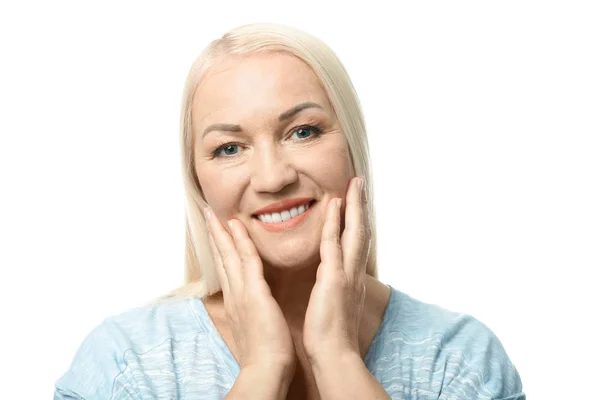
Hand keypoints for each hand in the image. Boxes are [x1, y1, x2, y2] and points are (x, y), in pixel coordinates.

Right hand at [204, 208, 295, 375]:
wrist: (266, 369)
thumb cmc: (266, 353)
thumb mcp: (256, 328)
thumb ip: (253, 313)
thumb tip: (255, 307)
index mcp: (236, 302)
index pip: (226, 270)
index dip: (221, 250)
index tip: (218, 234)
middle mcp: (233, 294)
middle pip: (221, 259)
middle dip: (214, 236)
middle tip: (208, 215)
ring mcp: (241, 292)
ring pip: (228, 255)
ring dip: (221, 232)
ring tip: (214, 213)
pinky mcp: (253, 293)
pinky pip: (246, 260)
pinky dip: (240, 241)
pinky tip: (236, 226)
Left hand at [303, 176, 370, 363]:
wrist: (334, 355)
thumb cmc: (332, 335)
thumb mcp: (338, 307)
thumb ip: (337, 290)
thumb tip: (333, 282)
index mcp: (353, 280)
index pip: (357, 245)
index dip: (357, 223)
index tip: (355, 205)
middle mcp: (354, 273)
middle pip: (362, 232)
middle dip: (361, 207)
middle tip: (359, 184)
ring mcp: (346, 275)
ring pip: (354, 233)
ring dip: (354, 206)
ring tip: (353, 185)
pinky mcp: (334, 279)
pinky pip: (334, 244)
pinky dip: (335, 223)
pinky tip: (333, 205)